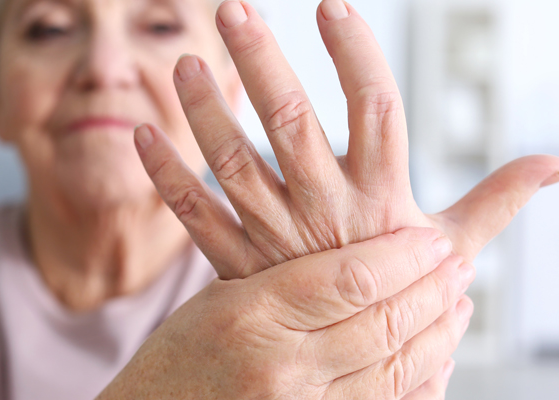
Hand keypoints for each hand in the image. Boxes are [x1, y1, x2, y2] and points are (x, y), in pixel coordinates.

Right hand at [98, 228, 470, 398]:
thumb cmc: (179, 356)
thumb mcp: (219, 299)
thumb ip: (288, 281)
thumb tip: (360, 262)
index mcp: (250, 313)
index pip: (350, 278)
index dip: (402, 256)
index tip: (431, 239)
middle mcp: (280, 366)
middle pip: (381, 322)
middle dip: (431, 291)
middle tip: (459, 265)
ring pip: (394, 369)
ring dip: (437, 334)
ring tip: (459, 305)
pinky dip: (421, 382)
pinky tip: (437, 358)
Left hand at [134, 0, 558, 279]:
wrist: (357, 362)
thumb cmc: (402, 290)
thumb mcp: (453, 247)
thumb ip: (496, 202)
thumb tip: (552, 166)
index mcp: (381, 198)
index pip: (376, 109)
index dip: (356, 55)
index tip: (331, 6)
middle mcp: (325, 212)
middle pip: (293, 125)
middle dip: (264, 64)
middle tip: (233, 10)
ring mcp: (277, 239)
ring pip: (235, 166)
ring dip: (207, 113)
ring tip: (185, 64)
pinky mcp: (240, 265)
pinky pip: (197, 218)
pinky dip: (167, 178)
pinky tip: (142, 136)